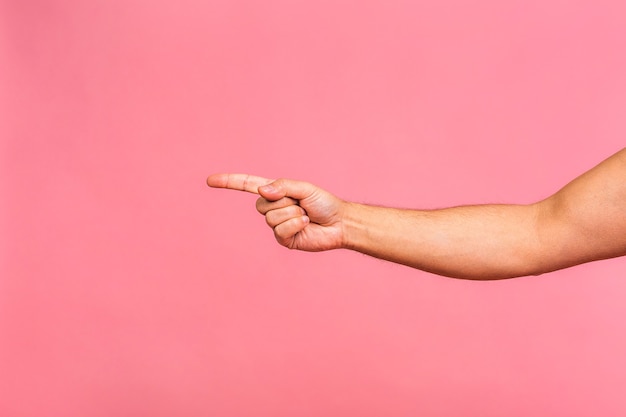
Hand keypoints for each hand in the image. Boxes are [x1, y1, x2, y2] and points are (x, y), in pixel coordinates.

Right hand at [206, 174, 346, 250]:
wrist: (339, 223)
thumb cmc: (323, 203)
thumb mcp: (303, 188)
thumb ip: (283, 186)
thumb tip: (262, 191)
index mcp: (275, 192)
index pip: (247, 186)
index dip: (229, 182)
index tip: (210, 181)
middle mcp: (272, 208)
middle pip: (260, 205)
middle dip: (282, 202)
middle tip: (300, 204)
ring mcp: (276, 225)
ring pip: (271, 218)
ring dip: (291, 214)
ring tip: (305, 215)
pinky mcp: (283, 239)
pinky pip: (280, 230)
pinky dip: (295, 225)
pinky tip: (305, 225)